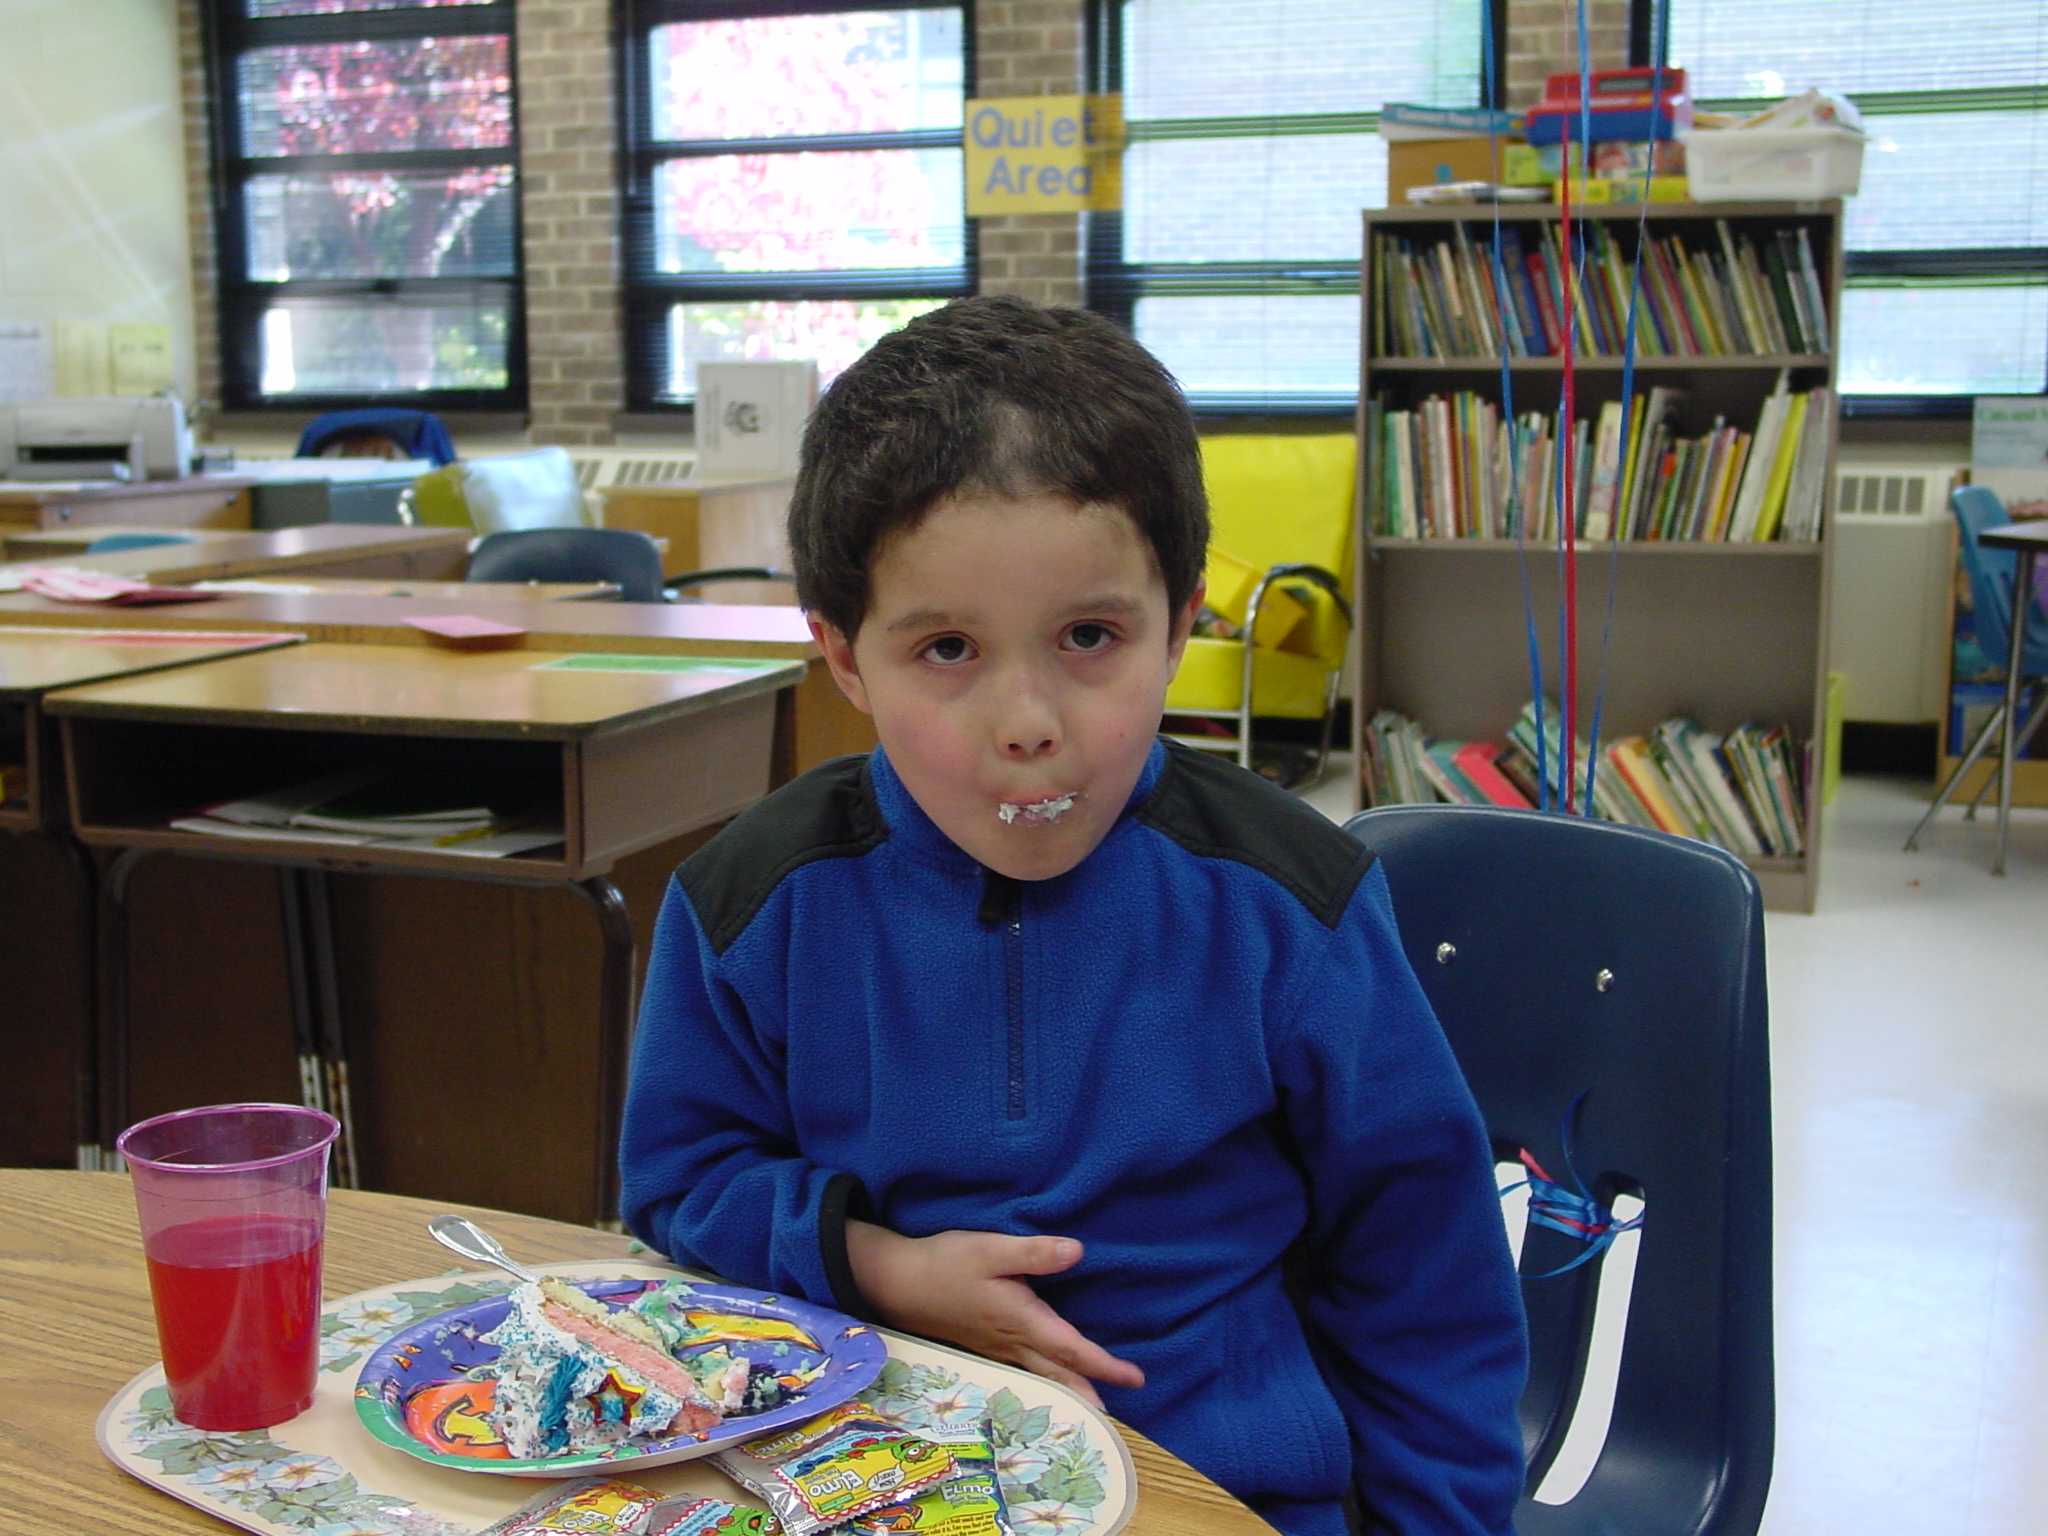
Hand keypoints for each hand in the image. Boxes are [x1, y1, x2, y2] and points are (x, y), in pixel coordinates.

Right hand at [845, 1221, 1145, 1406]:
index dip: (1104, 1364)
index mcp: (1021, 1320)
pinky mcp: (982, 1343)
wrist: (896, 1284)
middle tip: (1115, 1413)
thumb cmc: (944, 1264)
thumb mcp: (989, 1250)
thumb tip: (1077, 1252)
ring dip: (1066, 1391)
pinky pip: (1021, 1370)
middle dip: (1089, 1391)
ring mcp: (995, 1346)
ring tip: (1089, 1406)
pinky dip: (1042, 1381)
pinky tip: (1042, 1381)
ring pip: (1040, 1375)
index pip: (1071, 1348)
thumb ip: (1034, 1253)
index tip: (1135, 1378)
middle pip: (1058, 1373)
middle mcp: (1011, 1341)